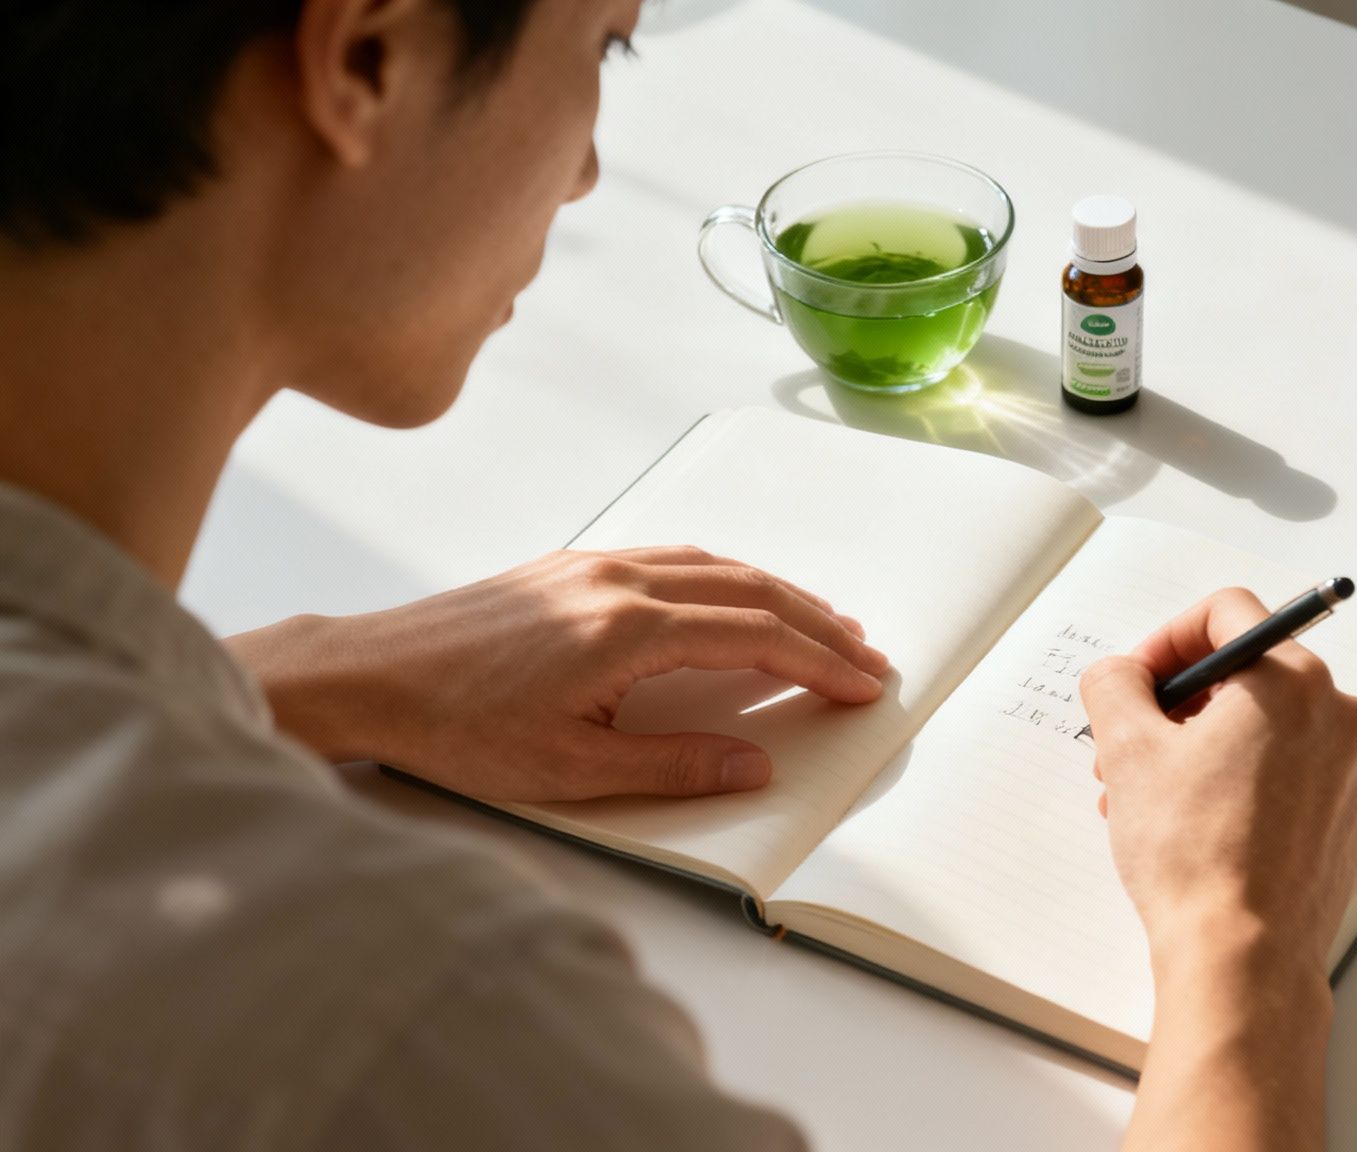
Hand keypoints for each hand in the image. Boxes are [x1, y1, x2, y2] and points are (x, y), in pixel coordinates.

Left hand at [226, 547, 890, 801]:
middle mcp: (619, 582)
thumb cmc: (454, 729)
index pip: (754, 635)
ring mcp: (594, 566)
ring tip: (824, 624)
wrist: (366, 676)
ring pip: (715, 565)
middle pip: (749, 591)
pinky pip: (674, 558)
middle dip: (819, 624)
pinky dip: (727, 577)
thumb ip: (673, 767)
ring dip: (779, 594)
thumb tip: (756, 764)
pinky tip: (737, 597)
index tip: (862, 684)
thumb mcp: (569, 770)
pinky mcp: (571, 567)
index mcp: (627, 630)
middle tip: (867, 656)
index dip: (819, 661)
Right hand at [1078, 587, 1356, 977]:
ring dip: (1199, 747)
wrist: (1243, 957)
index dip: (1166, 639)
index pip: (1228, 614)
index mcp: (1292, 682)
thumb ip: (1115, 684)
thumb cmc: (1194, 855)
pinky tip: (1189, 825)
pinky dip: (1237, 781)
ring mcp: (1350, 771)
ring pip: (1263, 728)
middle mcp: (1337, 716)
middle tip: (1127, 746)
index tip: (1136, 680)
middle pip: (1246, 674)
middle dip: (1177, 704)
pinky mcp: (1345, 818)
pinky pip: (1286, 772)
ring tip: (1144, 797)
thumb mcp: (1128, 749)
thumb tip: (1121, 674)